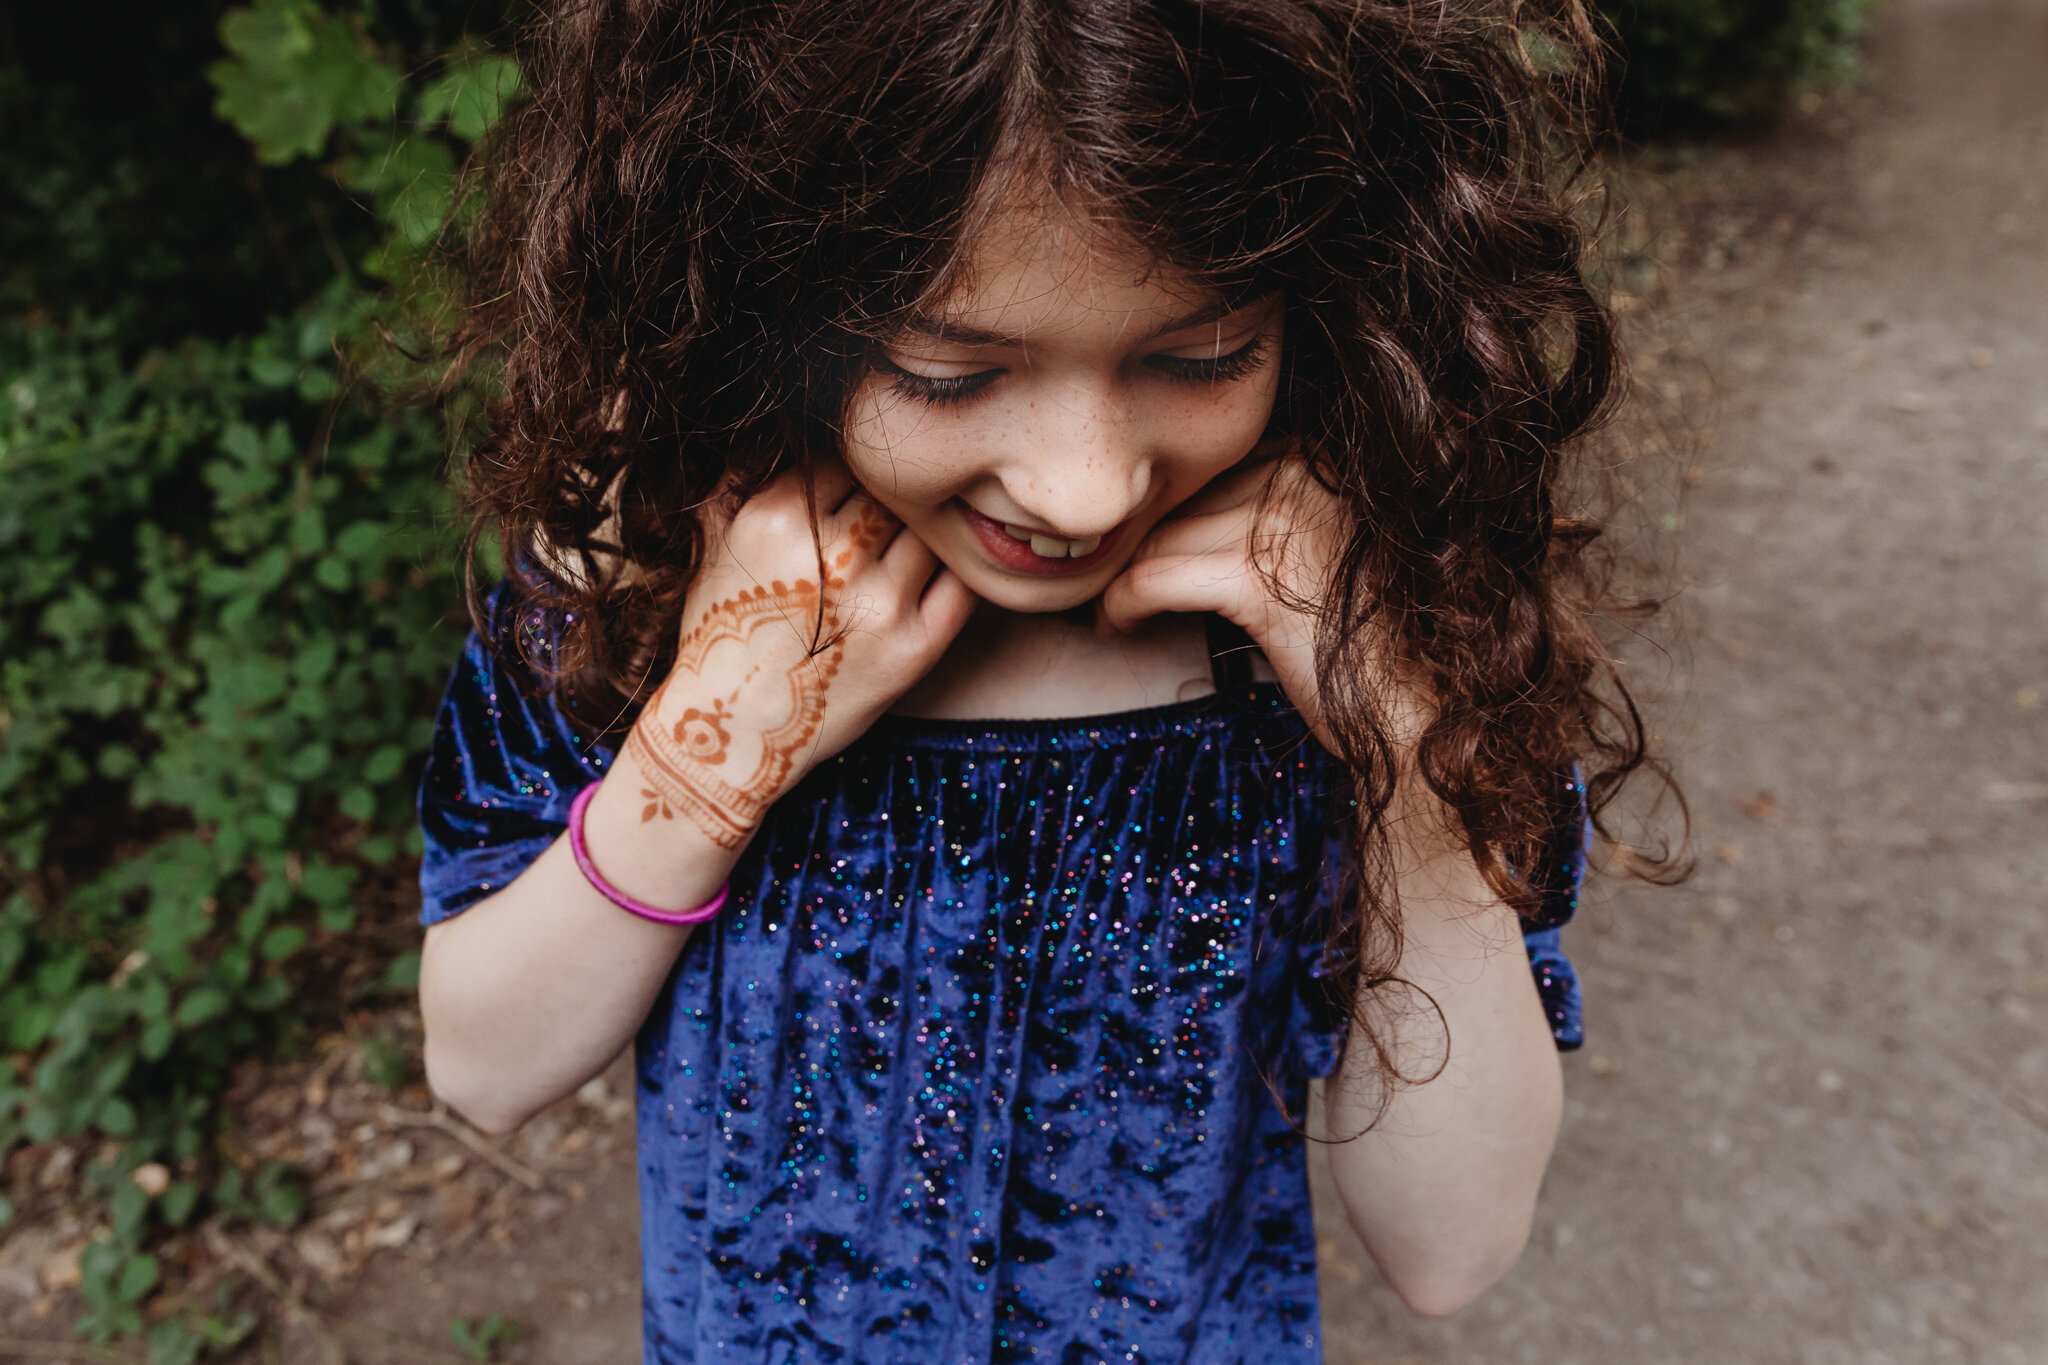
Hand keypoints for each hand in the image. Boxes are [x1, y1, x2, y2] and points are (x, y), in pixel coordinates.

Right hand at [624, 461, 975, 847]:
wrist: (731, 735)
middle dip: (887, 506)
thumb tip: (784, 427)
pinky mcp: (915, 648)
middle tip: (882, 527)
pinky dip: (958, 571)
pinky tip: (942, 574)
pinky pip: (961, 585)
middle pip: (890, 494)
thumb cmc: (721, 635)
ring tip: (901, 556)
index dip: (852, 476)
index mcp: (776, 519)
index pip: (843, 461)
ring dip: (921, 536)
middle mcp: (833, 555)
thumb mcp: (713, 545)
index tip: (851, 495)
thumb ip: (746, 480)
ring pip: (927, 532)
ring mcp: (879, 602)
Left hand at [1098, 446, 1348, 745]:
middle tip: (1119, 585)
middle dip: (1143, 545)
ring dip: (1125, 577)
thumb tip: (1186, 522)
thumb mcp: (1320, 556)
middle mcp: (1303, 474)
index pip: (1214, 471)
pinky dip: (1122, 604)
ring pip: (1160, 537)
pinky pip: (1152, 578)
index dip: (1175, 516)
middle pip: (1183, 500)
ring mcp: (1280, 519)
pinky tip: (1120, 627)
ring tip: (1117, 612)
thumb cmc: (1371, 647)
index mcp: (1321, 461)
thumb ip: (1270, 522)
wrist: (1417, 704)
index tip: (1148, 554)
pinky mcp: (1253, 575)